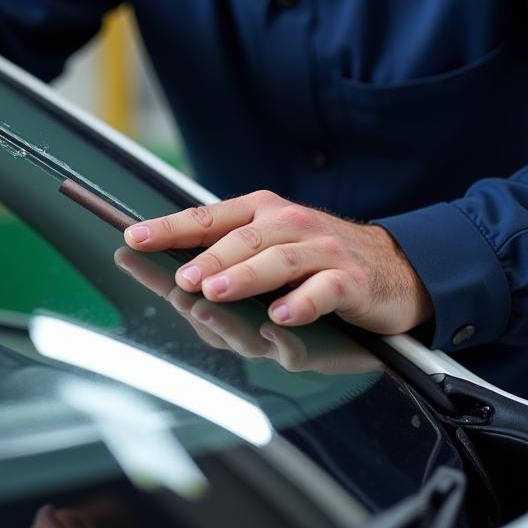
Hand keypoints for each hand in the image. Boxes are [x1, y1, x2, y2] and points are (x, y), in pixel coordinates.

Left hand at [123, 191, 431, 334]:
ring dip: (244, 276)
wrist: (394, 267)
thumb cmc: (316, 260)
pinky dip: (302, 302)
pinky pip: (324, 290)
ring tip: (215, 291)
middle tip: (181, 278)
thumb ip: (226, 258)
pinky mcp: (351, 281)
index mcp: (260, 212)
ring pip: (278, 260)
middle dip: (207, 258)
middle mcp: (288, 224)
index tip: (133, 236)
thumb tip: (172, 278)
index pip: (206, 218)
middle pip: (241, 238)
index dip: (169, 227)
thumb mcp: (270, 247)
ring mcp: (321, 250)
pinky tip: (282, 314)